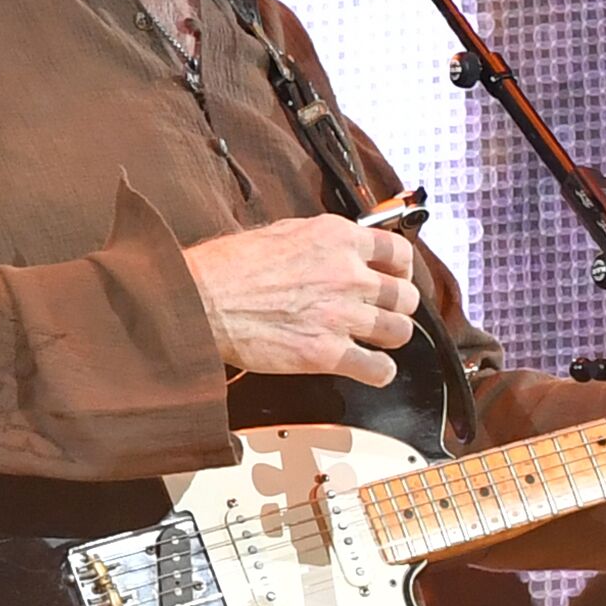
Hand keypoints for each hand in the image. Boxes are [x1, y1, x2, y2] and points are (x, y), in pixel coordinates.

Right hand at [184, 215, 420, 385]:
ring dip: (389, 338)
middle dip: (396, 306)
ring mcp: (340, 315)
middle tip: (383, 312)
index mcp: (337, 239)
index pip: (398, 251)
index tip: (395, 277)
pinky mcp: (326, 353)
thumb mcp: (280, 233)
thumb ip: (318, 242)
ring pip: (399, 332)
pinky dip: (378, 372)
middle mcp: (347, 275)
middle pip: (405, 296)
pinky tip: (368, 369)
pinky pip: (378, 369)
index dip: (401, 269)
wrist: (200, 300)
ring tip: (375, 341)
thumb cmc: (225, 268)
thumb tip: (333, 250)